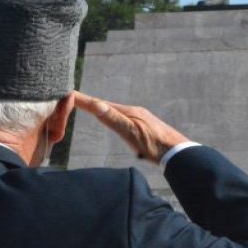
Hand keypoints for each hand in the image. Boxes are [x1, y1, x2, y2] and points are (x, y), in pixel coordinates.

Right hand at [74, 92, 190, 163]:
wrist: (179, 153)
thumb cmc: (155, 145)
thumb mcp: (131, 132)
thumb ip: (113, 119)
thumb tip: (95, 103)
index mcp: (129, 111)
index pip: (101, 104)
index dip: (84, 100)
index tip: (68, 94)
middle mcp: (134, 112)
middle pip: (107, 106)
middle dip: (90, 103)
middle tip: (74, 100)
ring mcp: (140, 119)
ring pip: (115, 113)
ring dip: (102, 110)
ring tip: (90, 109)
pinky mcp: (144, 127)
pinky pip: (123, 119)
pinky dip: (112, 118)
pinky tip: (114, 123)